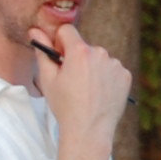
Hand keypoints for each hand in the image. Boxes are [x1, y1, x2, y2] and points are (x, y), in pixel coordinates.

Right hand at [39, 23, 131, 145]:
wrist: (89, 129)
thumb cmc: (65, 105)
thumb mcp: (48, 78)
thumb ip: (42, 51)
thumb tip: (35, 30)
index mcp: (80, 51)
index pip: (67, 30)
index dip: (60, 42)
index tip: (59, 57)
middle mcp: (100, 53)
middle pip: (84, 46)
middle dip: (77, 57)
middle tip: (72, 80)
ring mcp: (115, 65)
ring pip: (99, 58)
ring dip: (92, 67)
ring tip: (86, 89)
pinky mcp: (125, 76)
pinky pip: (112, 69)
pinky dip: (105, 77)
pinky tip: (99, 93)